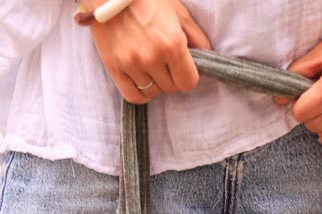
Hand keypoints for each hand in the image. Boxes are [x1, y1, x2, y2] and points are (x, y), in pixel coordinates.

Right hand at [88, 0, 211, 103]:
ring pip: (152, 92)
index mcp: (172, 43)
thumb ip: (195, 35)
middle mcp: (152, 57)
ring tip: (150, 65)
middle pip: (171, 88)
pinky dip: (140, 92)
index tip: (182, 67)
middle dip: (171, 77)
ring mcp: (132, 64)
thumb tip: (206, 54)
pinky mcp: (115, 68)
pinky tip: (141, 80)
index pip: (188, 83)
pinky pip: (133, 96)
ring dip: (154, 82)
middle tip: (164, 62)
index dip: (187, 76)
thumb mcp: (176, 10)